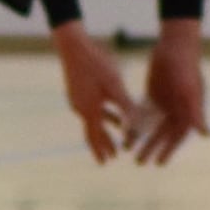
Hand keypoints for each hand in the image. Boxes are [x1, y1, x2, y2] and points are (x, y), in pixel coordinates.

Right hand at [54, 21, 135, 163]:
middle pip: (92, 132)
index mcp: (89, 109)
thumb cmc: (96, 64)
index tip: (106, 163)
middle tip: (109, 160)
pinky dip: (102, 115)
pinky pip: (91, 109)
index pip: (94, 136)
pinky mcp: (78, 91)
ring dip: (104, 130)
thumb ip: (125, 106)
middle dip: (102, 145)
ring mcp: (77, 99)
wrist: (74, 46)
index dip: (101, 149)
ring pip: (93, 120)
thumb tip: (136, 125)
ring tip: (115, 139)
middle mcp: (80, 108)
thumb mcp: (115, 85)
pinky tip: (111, 112)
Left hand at [133, 29, 209, 163]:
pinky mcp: (151, 96)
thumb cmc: (186, 68)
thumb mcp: (190, 92)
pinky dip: (133, 122)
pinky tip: (123, 130)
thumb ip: (196, 113)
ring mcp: (163, 104)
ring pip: (149, 126)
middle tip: (139, 163)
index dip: (169, 150)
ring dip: (139, 137)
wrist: (174, 47)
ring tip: (127, 150)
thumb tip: (206, 135)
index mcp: (188, 112)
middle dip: (151, 148)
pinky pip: (140, 113)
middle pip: (162, 134)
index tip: (159, 164)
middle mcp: (176, 111)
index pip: (178, 136)